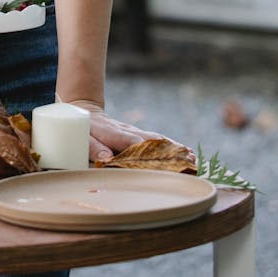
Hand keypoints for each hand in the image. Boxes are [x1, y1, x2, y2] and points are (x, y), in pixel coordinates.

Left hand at [64, 99, 192, 164]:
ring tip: (194, 159)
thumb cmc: (83, 131)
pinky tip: (186, 152)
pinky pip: (157, 140)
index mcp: (116, 133)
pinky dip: (173, 146)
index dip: (151, 154)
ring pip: (158, 139)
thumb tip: (107, 160)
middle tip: (190, 162)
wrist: (85, 112)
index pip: (136, 144)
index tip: (166, 164)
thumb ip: (93, 149)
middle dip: (171, 152)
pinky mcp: (138, 135)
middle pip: (153, 141)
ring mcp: (135, 132)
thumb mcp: (83, 139)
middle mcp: (129, 131)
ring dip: (176, 149)